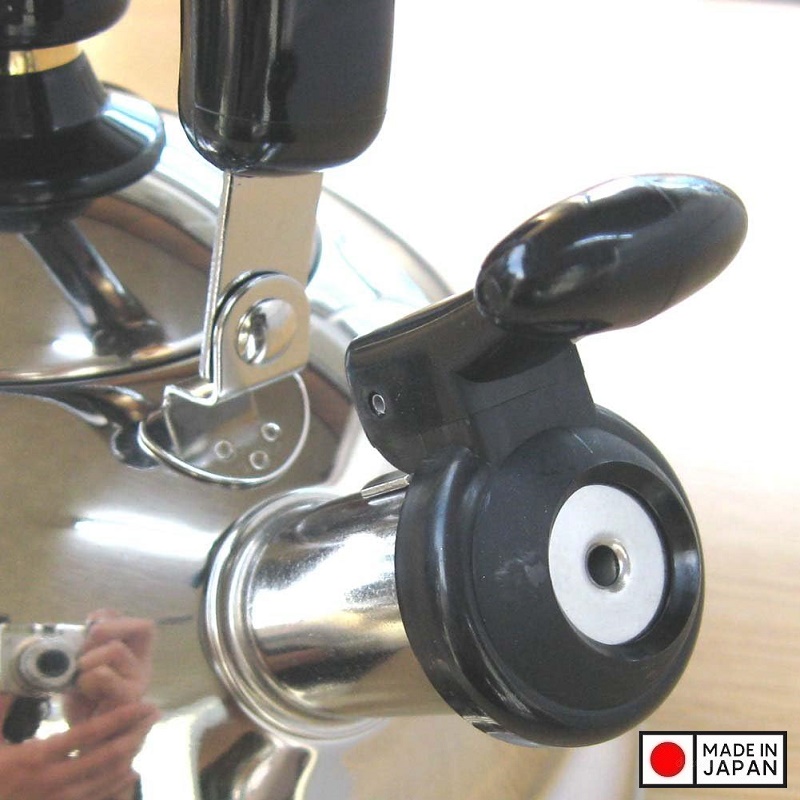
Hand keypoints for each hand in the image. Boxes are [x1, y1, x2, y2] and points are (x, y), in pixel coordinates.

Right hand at [0, 702, 158, 799]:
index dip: (118, 718)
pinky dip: (116, 783)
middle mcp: (52, 782)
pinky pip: (97, 798)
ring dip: (130, 755)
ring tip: (145, 734)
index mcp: (35, 758)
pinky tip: (130, 770)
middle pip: (107, 757)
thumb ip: (3, 706)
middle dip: (134, 734)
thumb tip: (18, 673)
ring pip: (106, 779)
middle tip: (154, 713)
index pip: (87, 735)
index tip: (141, 702)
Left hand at [65, 611, 154, 724]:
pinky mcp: (127, 700)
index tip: (90, 625)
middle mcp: (144, 667)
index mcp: (138, 657)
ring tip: (79, 677)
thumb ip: (94, 643)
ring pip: (116, 650)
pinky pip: (103, 675)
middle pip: (141, 627)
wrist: (85, 743)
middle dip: (104, 631)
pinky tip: (81, 691)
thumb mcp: (87, 667)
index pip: (144, 626)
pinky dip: (85, 678)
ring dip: (90, 658)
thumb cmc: (86, 704)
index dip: (117, 619)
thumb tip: (95, 617)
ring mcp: (139, 683)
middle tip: (83, 649)